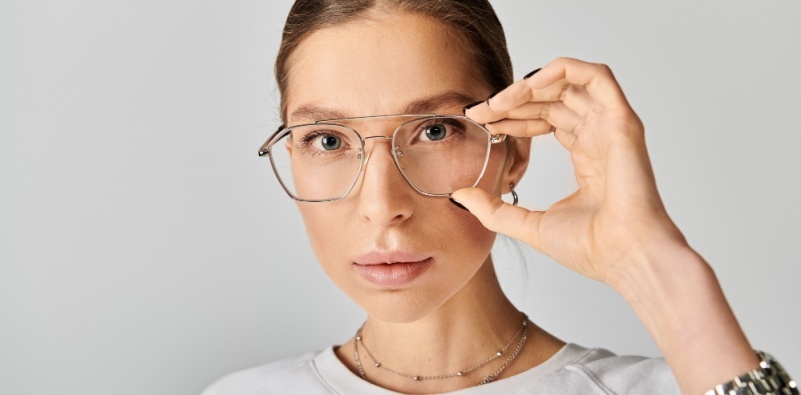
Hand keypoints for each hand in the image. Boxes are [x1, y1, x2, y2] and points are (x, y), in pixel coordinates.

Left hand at [454, 57, 687, 285]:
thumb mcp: (528, 224)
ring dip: (529, 85)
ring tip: (498, 102)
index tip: (480, 121)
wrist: (625, 258)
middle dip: (512, 100)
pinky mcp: (622, 121)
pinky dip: (561, 71)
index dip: (511, 115)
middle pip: (552, 98)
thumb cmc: (591, 247)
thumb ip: (493, 209)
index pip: (545, 118)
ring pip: (568, 83)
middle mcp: (599, 135)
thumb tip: (459, 195)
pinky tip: (529, 86)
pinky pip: (595, 77)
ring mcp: (611, 126)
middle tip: (480, 111)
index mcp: (586, 155)